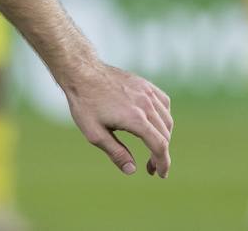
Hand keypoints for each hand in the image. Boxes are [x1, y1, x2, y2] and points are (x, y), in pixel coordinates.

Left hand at [62, 62, 172, 177]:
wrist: (81, 71)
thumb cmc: (85, 103)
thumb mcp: (94, 133)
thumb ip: (115, 152)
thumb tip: (132, 170)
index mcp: (135, 118)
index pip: (159, 146)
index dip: (163, 164)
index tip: (160, 175)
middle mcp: (146, 104)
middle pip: (165, 135)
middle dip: (160, 154)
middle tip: (149, 166)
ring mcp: (147, 92)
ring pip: (167, 120)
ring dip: (164, 137)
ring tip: (151, 147)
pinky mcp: (145, 84)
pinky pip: (164, 103)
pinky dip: (164, 117)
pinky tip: (154, 123)